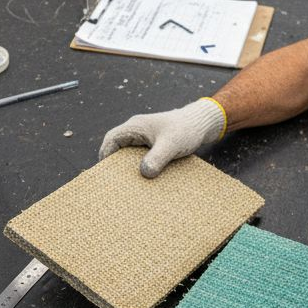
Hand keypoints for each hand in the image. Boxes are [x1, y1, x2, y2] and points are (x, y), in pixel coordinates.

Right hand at [98, 98, 227, 177]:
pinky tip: (145, 179)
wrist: (202, 123)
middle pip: (117, 147)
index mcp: (135, 126)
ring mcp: (144, 137)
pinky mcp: (153, 144)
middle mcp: (137, 130)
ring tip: (129, 184)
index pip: (111, 139)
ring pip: (128, 153)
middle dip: (115, 164)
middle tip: (116, 183)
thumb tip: (144, 173)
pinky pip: (140, 156)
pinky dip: (139, 166)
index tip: (105, 173)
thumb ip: (157, 158)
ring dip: (128, 167)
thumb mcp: (171, 144)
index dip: (105, 155)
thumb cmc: (186, 129)